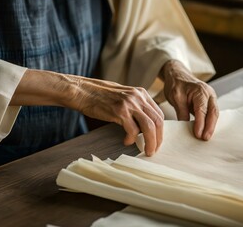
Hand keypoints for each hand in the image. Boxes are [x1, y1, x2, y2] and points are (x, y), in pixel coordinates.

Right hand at [11, 70, 163, 155]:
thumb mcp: (123, 95)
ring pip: (149, 127)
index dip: (160, 130)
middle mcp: (138, 97)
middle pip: (157, 121)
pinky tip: (126, 141)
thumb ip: (135, 106)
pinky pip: (133, 130)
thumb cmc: (100, 95)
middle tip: (153, 150)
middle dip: (158, 139)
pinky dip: (132, 139)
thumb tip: (143, 124)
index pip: (158, 114)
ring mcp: (129, 104)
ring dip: (150, 142)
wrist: (82, 91)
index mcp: (141, 93)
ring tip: (146, 151)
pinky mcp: (119, 111)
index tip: (157, 140)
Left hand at [160, 60, 218, 139]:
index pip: (202, 109)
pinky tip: (205, 131)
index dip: (201, 123)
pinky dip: (209, 122)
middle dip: (210, 127)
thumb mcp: (175, 97)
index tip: (198, 134)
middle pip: (213, 112)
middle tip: (205, 138)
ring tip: (205, 137)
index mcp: (200, 90)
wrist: (177, 75)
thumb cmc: (176, 84)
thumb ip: (181, 111)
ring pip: (214, 114)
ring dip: (211, 126)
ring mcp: (210, 98)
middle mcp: (209, 94)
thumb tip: (185, 126)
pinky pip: (211, 113)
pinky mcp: (208, 102)